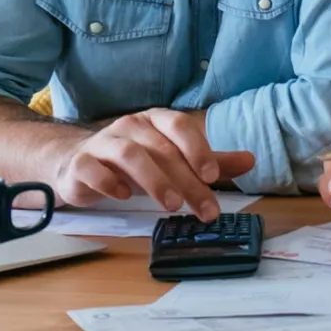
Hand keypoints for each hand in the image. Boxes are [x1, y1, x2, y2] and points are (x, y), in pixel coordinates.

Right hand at [52, 108, 254, 221]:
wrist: (80, 164)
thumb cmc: (134, 162)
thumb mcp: (174, 159)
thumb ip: (209, 161)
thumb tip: (250, 160)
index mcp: (155, 121)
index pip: (179, 126)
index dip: (198, 149)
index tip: (212, 176)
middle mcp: (130, 126)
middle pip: (162, 149)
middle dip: (186, 181)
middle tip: (205, 209)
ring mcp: (103, 143)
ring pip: (129, 154)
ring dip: (154, 180)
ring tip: (172, 205)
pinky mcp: (82, 163)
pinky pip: (94, 168)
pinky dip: (110, 182)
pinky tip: (123, 197)